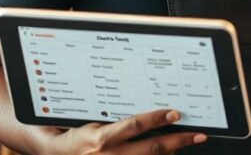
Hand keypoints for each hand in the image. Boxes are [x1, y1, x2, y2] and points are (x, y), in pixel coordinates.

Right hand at [37, 109, 204, 154]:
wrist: (53, 154)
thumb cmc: (70, 132)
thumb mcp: (87, 120)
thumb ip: (111, 113)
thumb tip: (140, 100)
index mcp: (99, 138)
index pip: (134, 126)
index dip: (157, 120)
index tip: (175, 114)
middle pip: (151, 149)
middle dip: (178, 141)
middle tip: (198, 134)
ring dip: (172, 152)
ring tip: (190, 141)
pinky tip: (170, 153)